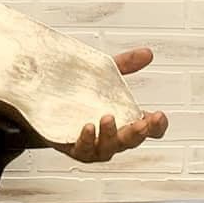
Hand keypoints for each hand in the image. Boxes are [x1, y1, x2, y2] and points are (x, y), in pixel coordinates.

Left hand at [56, 47, 167, 162]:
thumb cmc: (79, 92)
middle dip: (138, 132)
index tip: (159, 115)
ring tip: (108, 118)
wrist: (45, 99)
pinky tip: (88, 128)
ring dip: (111, 134)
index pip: (148, 129)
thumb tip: (146, 53)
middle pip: (131, 140)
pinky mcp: (74, 147)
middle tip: (142, 123)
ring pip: (108, 147)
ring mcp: (94, 144)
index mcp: (124, 119)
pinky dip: (87, 140)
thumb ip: (124, 65)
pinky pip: (83, 149)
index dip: (156, 126)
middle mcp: (112, 136)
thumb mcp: (102, 74)